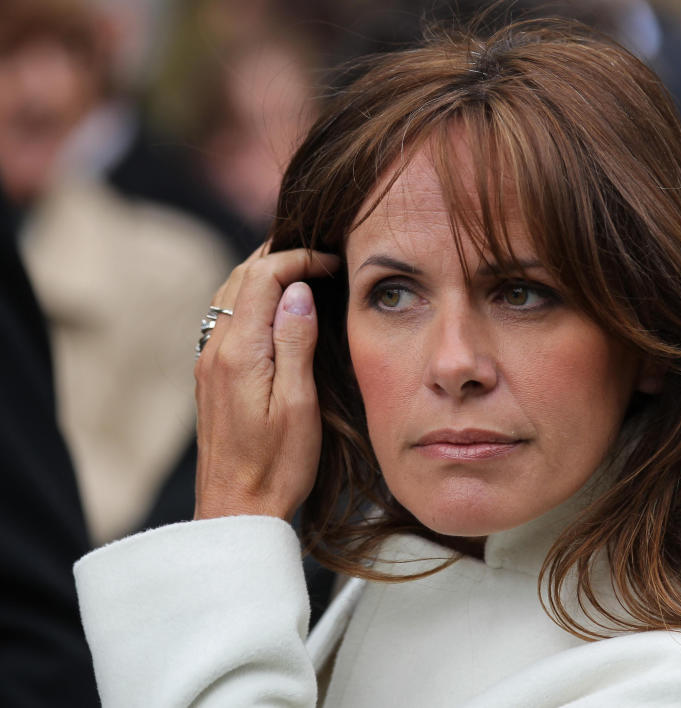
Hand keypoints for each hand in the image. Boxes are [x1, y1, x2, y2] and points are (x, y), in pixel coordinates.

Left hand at [193, 245, 339, 520]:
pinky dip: (252, 297)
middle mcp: (216, 350)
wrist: (237, 508)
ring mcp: (208, 362)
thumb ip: (295, 342)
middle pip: (242, 276)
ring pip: (230, 294)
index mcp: (240, 352)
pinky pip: (227, 317)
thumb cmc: (277, 465)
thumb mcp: (299, 404)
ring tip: (302, 272)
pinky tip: (275, 307)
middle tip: (322, 257)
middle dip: (281, 256)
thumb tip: (299, 291)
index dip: (300, 258)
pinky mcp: (211, 375)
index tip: (334, 262)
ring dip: (264, 274)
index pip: (264, 276)